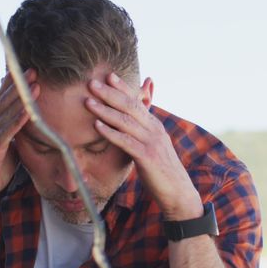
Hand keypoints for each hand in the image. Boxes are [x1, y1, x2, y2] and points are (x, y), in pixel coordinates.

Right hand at [0, 69, 39, 205]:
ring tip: (34, 84)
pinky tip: (28, 111)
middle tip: (33, 69)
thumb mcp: (10, 149)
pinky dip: (18, 120)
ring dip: (21, 98)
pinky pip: (7, 132)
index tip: (28, 71)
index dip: (15, 86)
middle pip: (5, 101)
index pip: (4, 101)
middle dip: (19, 84)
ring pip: (6, 112)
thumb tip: (30, 127)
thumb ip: (17, 136)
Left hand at [86, 72, 201, 219]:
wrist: (178, 192)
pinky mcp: (147, 157)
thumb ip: (143, 131)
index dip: (122, 87)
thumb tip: (135, 124)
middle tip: (92, 83)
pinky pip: (125, 141)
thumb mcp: (153, 146)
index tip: (108, 75)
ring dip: (105, 110)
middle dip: (110, 93)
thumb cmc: (161, 170)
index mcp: (154, 125)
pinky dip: (110, 132)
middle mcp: (154, 129)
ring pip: (125, 121)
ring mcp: (151, 142)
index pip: (137, 101)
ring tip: (88, 102)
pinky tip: (97, 126)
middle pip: (130, 106)